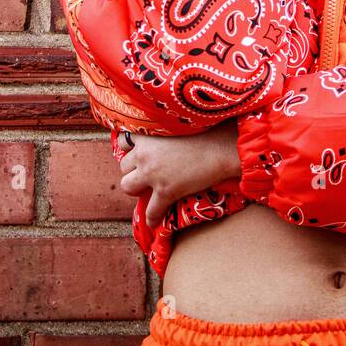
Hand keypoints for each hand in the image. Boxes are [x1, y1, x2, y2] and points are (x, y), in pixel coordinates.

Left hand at [116, 120, 241, 229]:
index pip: (124, 141)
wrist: (221, 147)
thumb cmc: (208, 130)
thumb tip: (165, 137)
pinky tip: (155, 221)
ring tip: (147, 190)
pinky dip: (152, 217)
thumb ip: (165, 129)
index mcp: (147, 134)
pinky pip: (151, 210)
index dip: (131, 149)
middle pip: (123, 166)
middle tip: (146, 172)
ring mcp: (153, 174)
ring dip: (136, 188)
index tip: (139, 152)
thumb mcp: (179, 124)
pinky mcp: (165, 191)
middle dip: (133, 170)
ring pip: (127, 186)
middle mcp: (145, 154)